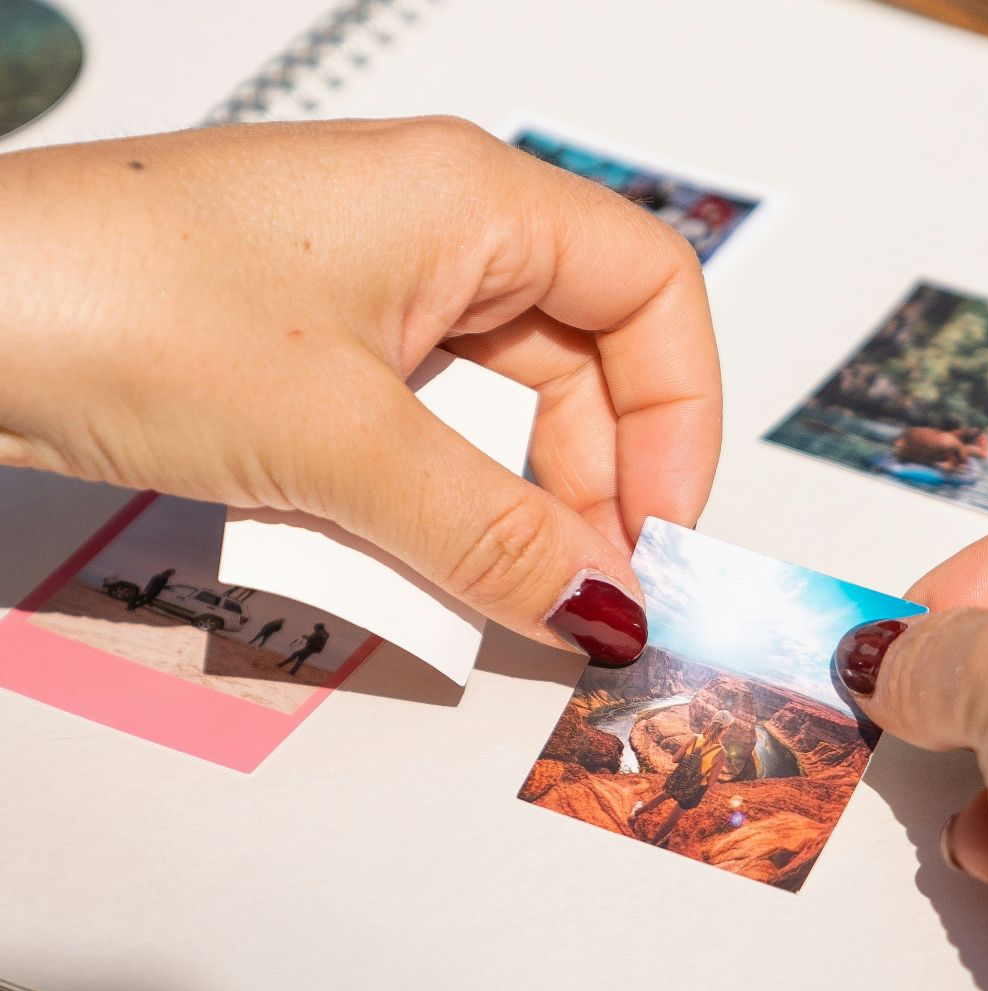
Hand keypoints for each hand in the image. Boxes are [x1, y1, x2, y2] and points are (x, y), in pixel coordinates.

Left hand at [0, 118, 720, 663]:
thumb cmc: (123, 304)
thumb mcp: (343, 442)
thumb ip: (492, 535)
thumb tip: (607, 609)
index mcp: (474, 198)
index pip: (652, 292)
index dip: (680, 417)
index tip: (660, 534)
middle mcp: (433, 226)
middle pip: (584, 356)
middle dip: (598, 480)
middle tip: (587, 595)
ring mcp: (362, 282)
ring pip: (498, 401)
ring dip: (512, 502)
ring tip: (500, 592)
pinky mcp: (301, 339)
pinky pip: (416, 422)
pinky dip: (432, 495)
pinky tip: (416, 557)